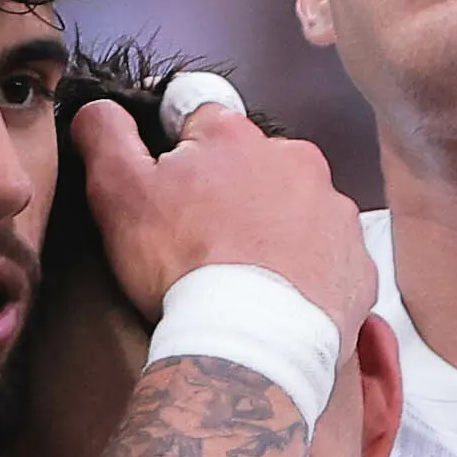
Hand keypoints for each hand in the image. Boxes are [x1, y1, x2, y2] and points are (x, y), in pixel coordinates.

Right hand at [72, 97, 374, 347]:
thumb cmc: (183, 269)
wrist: (248, 346)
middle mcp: (295, 162)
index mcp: (235, 137)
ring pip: (296, 211)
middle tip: (205, 246)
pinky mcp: (358, 265)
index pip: (201, 123)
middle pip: (254, 167)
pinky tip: (278, 301)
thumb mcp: (119, 193)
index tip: (173, 196)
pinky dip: (307, 274)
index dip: (180, 159)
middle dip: (232, 197)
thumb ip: (105, 136)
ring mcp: (334, 214)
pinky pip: (329, 260)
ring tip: (243, 279)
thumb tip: (99, 109)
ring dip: (273, 234)